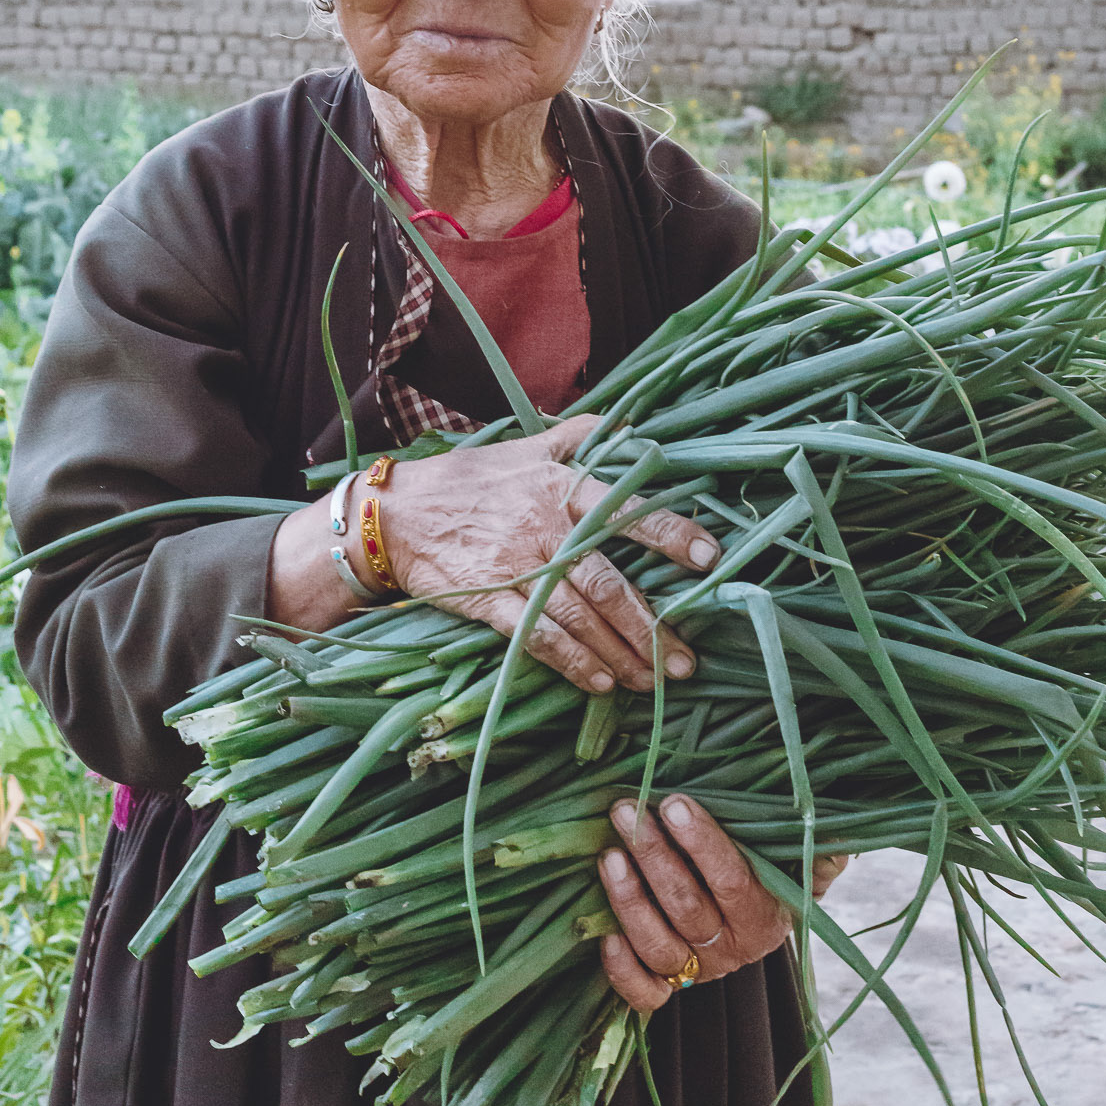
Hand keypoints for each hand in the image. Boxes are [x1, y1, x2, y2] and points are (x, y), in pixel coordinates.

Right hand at [267, 415, 720, 691]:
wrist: (396, 516)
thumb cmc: (470, 480)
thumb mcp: (525, 447)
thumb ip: (577, 436)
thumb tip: (627, 422)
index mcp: (559, 487)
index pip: (626, 511)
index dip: (669, 534)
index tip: (709, 559)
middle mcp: (544, 528)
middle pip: (609, 583)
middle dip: (652, 626)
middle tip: (687, 658)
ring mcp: (517, 568)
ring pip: (580, 618)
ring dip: (621, 654)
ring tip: (654, 681)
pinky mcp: (490, 602)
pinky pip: (539, 638)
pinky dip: (572, 663)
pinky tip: (600, 683)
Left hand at [598, 794, 848, 1011]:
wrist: (744, 919)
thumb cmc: (766, 870)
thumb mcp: (794, 857)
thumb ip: (819, 848)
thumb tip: (844, 837)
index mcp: (766, 920)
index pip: (733, 883)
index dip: (702, 845)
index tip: (673, 803)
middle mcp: (731, 952)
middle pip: (688, 908)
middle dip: (655, 856)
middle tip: (627, 811)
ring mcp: (697, 974)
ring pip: (660, 945)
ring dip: (630, 901)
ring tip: (609, 855)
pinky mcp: (666, 991)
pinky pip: (644, 994)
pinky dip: (622, 972)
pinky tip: (603, 936)